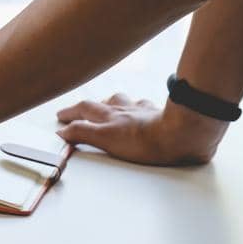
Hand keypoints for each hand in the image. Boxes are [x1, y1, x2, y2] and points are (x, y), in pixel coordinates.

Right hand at [55, 93, 227, 165]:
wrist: (181, 136)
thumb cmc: (147, 141)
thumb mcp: (106, 140)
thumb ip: (82, 134)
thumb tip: (63, 131)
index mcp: (109, 117)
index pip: (83, 110)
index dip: (70, 113)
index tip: (61, 117)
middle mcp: (124, 110)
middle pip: (101, 103)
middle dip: (87, 107)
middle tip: (79, 110)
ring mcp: (143, 112)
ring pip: (124, 102)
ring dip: (113, 103)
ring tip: (109, 106)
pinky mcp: (161, 116)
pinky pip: (147, 107)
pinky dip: (140, 107)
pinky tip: (143, 110)